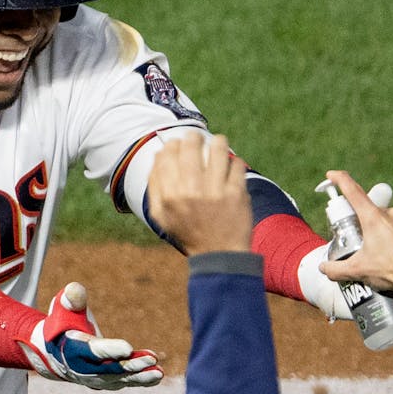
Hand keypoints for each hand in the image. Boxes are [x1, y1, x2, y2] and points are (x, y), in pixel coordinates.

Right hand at [18, 283, 163, 389]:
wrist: (55, 351)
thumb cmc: (63, 324)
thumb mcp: (62, 308)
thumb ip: (70, 299)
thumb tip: (74, 289)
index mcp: (73, 350)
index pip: (94, 351)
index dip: (111, 350)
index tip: (129, 348)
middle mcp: (84, 369)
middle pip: (111, 369)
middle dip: (132, 365)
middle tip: (152, 359)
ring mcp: (96, 378)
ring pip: (120, 379)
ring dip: (140, 376)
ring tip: (158, 373)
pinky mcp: (107, 381)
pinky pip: (125, 382)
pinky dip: (141, 380)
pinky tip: (156, 376)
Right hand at [144, 133, 251, 254]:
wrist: (218, 255)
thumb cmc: (188, 233)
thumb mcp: (161, 216)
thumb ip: (155, 186)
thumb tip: (158, 155)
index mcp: (170, 195)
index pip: (167, 154)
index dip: (173, 144)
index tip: (179, 145)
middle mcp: (191, 190)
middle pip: (191, 145)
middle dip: (195, 137)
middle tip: (199, 140)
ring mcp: (216, 191)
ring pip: (218, 148)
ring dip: (218, 143)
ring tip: (218, 146)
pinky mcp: (237, 194)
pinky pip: (237, 164)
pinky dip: (235, 163)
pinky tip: (232, 168)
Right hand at [294, 182, 392, 320]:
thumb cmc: (391, 272)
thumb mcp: (358, 271)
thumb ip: (336, 269)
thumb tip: (323, 268)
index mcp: (374, 218)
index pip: (353, 191)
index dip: (340, 180)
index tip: (331, 175)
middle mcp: (392, 214)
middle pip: (370, 213)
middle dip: (362, 226)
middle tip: (359, 244)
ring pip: (388, 223)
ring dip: (382, 234)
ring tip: (380, 256)